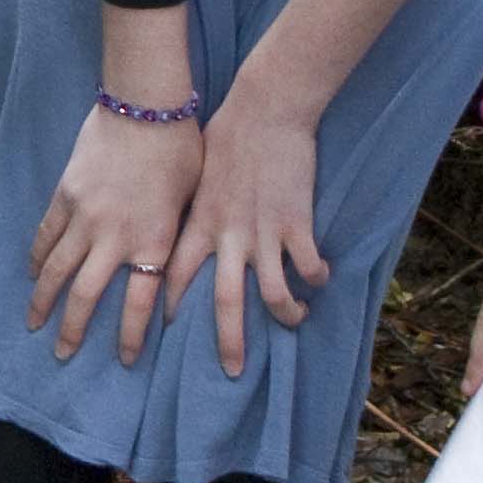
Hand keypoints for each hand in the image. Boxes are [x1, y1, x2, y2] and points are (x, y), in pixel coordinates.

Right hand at [29, 106, 199, 363]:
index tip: (123, 360)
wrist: (146, 106)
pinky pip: (46, 235)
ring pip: (55, 269)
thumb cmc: (182, 151)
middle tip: (62, 354)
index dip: (129, 336)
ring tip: (34, 323)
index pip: (138, 304)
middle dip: (72, 330)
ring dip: (43, 301)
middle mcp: (114, 237)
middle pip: (86, 295)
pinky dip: (36, 258)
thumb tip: (168, 268)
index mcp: (152, 241)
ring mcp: (84, 216)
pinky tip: (31, 274)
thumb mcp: (190, 203)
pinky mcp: (65, 195)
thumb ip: (173, 239)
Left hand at [172, 103, 327, 379]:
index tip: (162, 334)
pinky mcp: (296, 221)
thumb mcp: (193, 176)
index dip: (167, 309)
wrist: (265, 109)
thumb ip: (190, 211)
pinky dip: (316, 277)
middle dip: (226, 342)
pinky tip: (319, 278)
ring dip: (285, 313)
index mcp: (197, 224)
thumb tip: (183, 233)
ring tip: (293, 319)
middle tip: (231, 373)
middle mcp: (227, 235)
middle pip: (224, 303)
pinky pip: (308, 264)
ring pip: (273, 293)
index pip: (172, 278)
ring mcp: (263, 231)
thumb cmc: (225, 135)